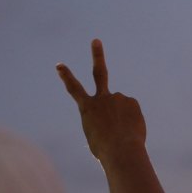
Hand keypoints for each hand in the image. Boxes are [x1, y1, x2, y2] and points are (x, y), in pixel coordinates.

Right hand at [56, 39, 146, 161]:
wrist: (121, 151)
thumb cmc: (105, 151)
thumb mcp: (96, 138)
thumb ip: (102, 123)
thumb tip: (114, 119)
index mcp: (87, 108)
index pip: (74, 89)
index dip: (66, 76)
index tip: (59, 64)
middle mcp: (102, 98)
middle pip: (99, 72)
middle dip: (97, 55)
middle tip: (96, 41)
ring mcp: (117, 98)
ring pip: (120, 108)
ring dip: (122, 119)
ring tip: (122, 133)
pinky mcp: (131, 101)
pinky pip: (131, 111)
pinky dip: (131, 121)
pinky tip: (130, 130)